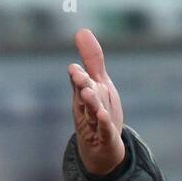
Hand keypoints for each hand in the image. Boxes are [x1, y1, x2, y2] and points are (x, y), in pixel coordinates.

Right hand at [67, 27, 125, 175]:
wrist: (102, 150)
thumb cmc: (99, 112)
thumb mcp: (98, 84)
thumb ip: (92, 59)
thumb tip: (82, 30)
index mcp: (84, 93)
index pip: (79, 82)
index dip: (78, 76)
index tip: (75, 68)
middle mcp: (86, 108)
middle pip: (83, 95)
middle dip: (81, 84)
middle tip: (78, 75)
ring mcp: (94, 125)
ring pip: (91, 112)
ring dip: (91, 103)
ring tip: (89, 93)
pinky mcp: (105, 139)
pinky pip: (104, 131)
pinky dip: (103, 124)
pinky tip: (104, 116)